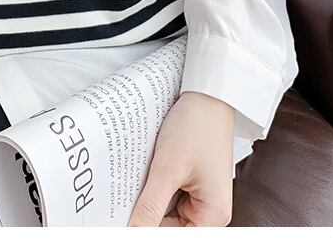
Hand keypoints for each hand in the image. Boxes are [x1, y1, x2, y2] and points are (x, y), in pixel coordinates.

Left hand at [127, 90, 234, 226]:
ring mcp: (201, 197)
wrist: (207, 96)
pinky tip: (141, 178)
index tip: (119, 224)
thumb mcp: (168, 168)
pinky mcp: (192, 184)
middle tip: (120, 204)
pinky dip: (154, 190)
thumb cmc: (196, 127)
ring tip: (130, 187)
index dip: (144, 231)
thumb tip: (132, 233)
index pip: (172, 238)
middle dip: (144, 216)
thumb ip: (150, 206)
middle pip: (169, 228)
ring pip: (166, 213)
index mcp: (213, 216)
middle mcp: (210, 212)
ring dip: (148, 203)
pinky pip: (168, 197)